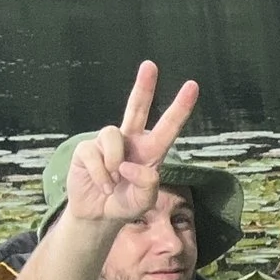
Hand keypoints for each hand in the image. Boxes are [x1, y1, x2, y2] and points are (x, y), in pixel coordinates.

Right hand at [63, 60, 199, 229]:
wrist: (98, 215)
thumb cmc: (125, 204)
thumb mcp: (143, 202)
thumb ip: (146, 186)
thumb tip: (129, 164)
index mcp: (151, 152)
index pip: (168, 127)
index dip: (180, 107)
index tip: (192, 85)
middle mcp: (130, 141)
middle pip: (136, 108)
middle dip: (144, 86)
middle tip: (150, 65)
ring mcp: (107, 143)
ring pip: (112, 136)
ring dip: (114, 164)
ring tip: (113, 183)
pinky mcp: (87, 149)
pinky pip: (94, 153)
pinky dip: (100, 174)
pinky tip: (102, 185)